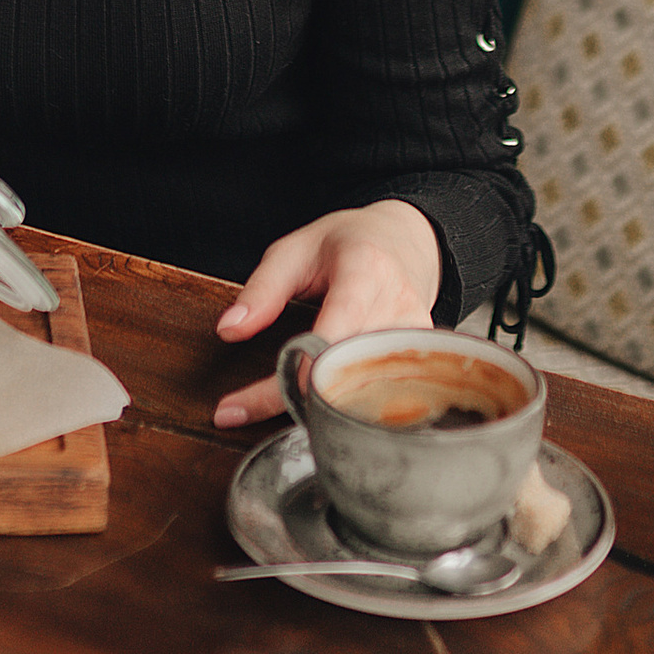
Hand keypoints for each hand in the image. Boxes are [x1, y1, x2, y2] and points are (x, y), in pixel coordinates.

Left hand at [211, 200, 443, 428]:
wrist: (405, 240)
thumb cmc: (346, 244)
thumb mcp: (294, 251)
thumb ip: (262, 289)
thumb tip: (228, 330)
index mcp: (365, 270)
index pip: (330, 336)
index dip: (291, 376)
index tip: (239, 405)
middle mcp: (399, 304)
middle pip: (347, 374)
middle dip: (297, 402)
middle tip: (245, 413)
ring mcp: (417, 334)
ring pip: (367, 395)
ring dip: (322, 411)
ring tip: (284, 410)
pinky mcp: (425, 357)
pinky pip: (384, 397)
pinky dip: (349, 410)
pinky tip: (324, 412)